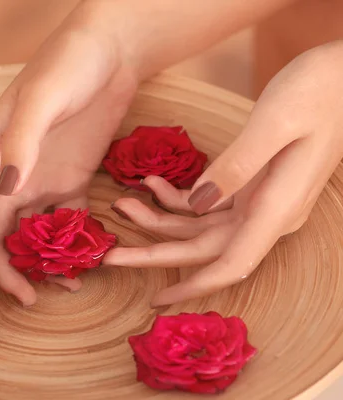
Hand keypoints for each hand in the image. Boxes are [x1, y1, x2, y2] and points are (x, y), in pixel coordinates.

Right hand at [0, 3, 139, 305]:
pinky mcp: (72, 178)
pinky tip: (86, 260)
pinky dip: (72, 243)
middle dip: (6, 268)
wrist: (111, 50)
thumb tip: (6, 191)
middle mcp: (10, 172)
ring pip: (30, 233)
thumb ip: (21, 143)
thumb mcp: (42, 98)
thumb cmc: (69, 64)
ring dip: (40, 262)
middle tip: (27, 299)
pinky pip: (67, 221)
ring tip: (63, 286)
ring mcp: (41, 177)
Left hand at [103, 41, 342, 306]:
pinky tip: (152, 183)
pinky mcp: (252, 185)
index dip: (193, 286)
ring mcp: (259, 201)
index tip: (157, 300)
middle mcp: (267, 213)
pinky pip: (209, 202)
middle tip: (111, 254)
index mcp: (276, 208)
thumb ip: (236, 168)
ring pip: (200, 226)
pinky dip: (178, 197)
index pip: (230, 263)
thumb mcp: (274, 125)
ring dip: (159, 218)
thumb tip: (197, 205)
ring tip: (122, 202)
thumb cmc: (317, 92)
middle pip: (203, 248)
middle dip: (155, 251)